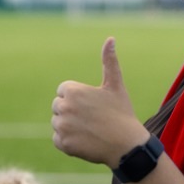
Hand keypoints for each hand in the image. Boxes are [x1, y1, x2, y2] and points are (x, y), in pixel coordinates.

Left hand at [51, 37, 148, 167]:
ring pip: (57, 123)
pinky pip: (57, 139)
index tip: (92, 105)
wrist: (126, 145)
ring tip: (89, 129)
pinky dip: (68, 141)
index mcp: (73, 91)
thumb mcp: (116, 85)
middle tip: (92, 118)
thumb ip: (109, 61)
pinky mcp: (63, 144)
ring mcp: (62, 127)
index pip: (63, 91)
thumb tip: (111, 38)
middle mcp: (64, 107)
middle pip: (58, 107)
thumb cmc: (121, 113)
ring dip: (69, 126)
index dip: (78, 98)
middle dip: (72, 111)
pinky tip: (85, 140)